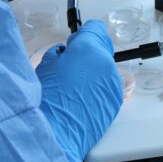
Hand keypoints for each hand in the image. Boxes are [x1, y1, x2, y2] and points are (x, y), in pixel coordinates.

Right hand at [36, 21, 122, 161]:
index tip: (74, 45)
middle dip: (88, 55)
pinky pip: (108, 86)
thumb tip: (68, 53)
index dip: (82, 36)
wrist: (56, 133)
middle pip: (101, 48)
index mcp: (88, 49)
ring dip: (94, 73)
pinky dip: (98, 89)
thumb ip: (62, 53)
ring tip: (75, 89)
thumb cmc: (46, 98)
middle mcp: (106, 62)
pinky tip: (82, 101)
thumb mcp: (46, 65)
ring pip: (105, 69)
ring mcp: (113, 82)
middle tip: (70, 69)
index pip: (94, 28)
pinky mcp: (116, 100)